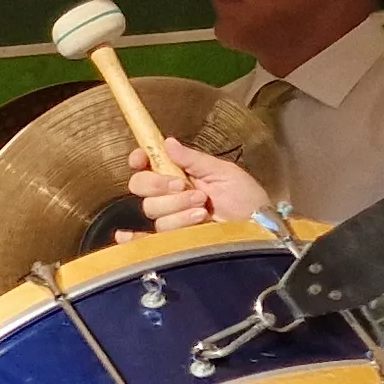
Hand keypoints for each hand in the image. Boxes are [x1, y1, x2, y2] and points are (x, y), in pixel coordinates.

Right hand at [129, 137, 270, 233]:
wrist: (258, 228)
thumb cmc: (247, 199)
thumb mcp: (224, 172)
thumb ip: (194, 159)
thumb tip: (168, 142)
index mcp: (180, 174)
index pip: (148, 164)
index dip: (140, 159)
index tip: (141, 159)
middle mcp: (171, 196)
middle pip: (141, 186)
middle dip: (161, 185)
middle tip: (187, 188)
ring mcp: (171, 218)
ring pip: (153, 211)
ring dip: (178, 209)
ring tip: (202, 210)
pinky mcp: (172, 240)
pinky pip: (145, 240)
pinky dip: (132, 238)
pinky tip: (125, 236)